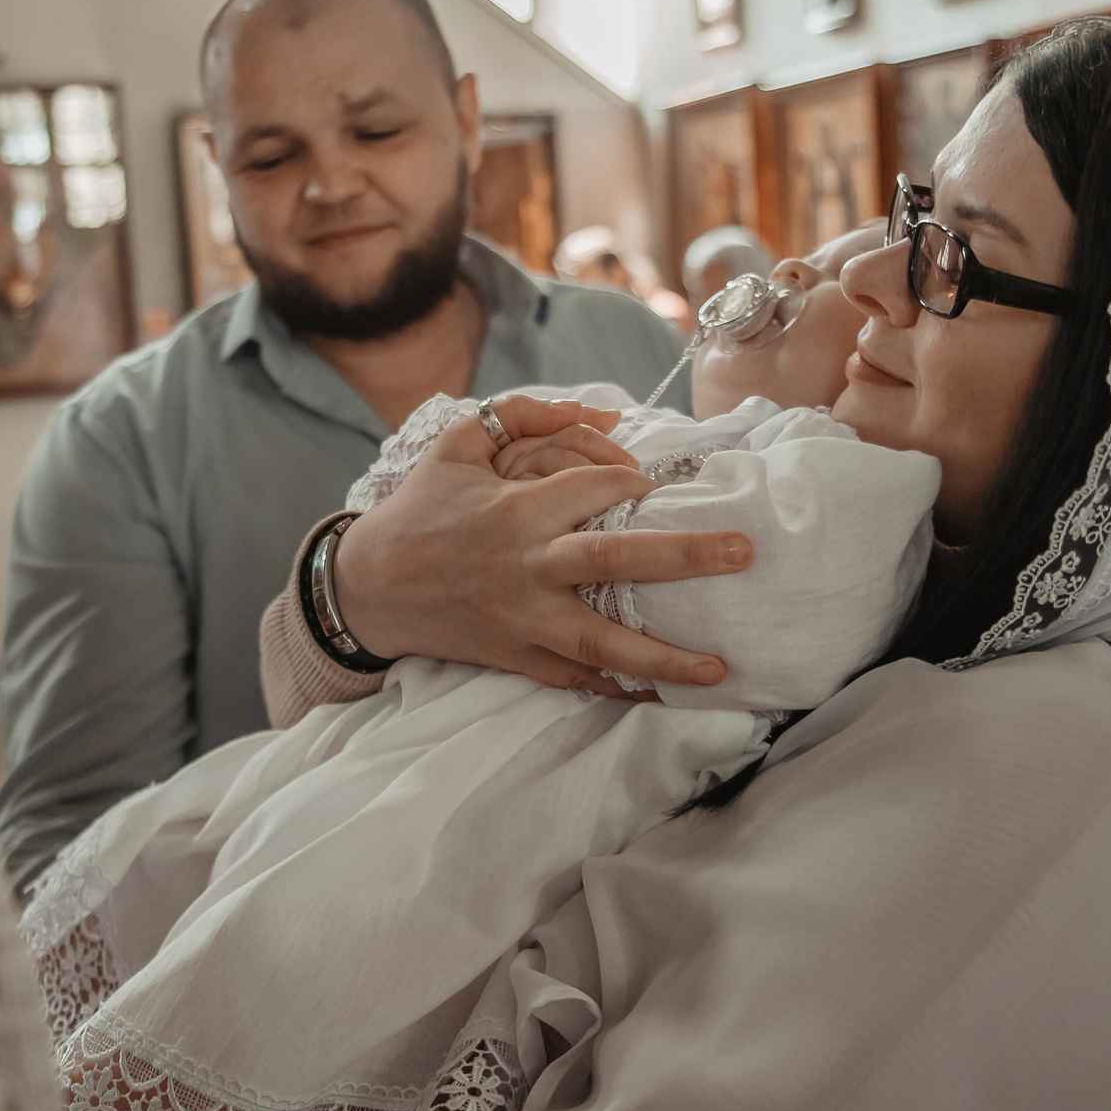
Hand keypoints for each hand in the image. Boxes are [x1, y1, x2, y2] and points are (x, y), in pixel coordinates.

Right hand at [337, 395, 751, 692]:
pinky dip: (620, 690)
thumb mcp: (458, 443)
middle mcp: (526, 568)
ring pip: (603, 644)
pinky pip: (576, 680)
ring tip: (721, 668)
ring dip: (665, 657)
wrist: (367, 587)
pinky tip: (666, 697)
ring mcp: (523, 620)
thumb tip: (605, 413)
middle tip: (743, 552)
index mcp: (515, 510)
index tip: (655, 484)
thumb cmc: (418, 510)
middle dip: (685, 558)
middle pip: (616, 563)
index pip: (595, 489)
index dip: (634, 481)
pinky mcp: (515, 657)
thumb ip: (528, 417)